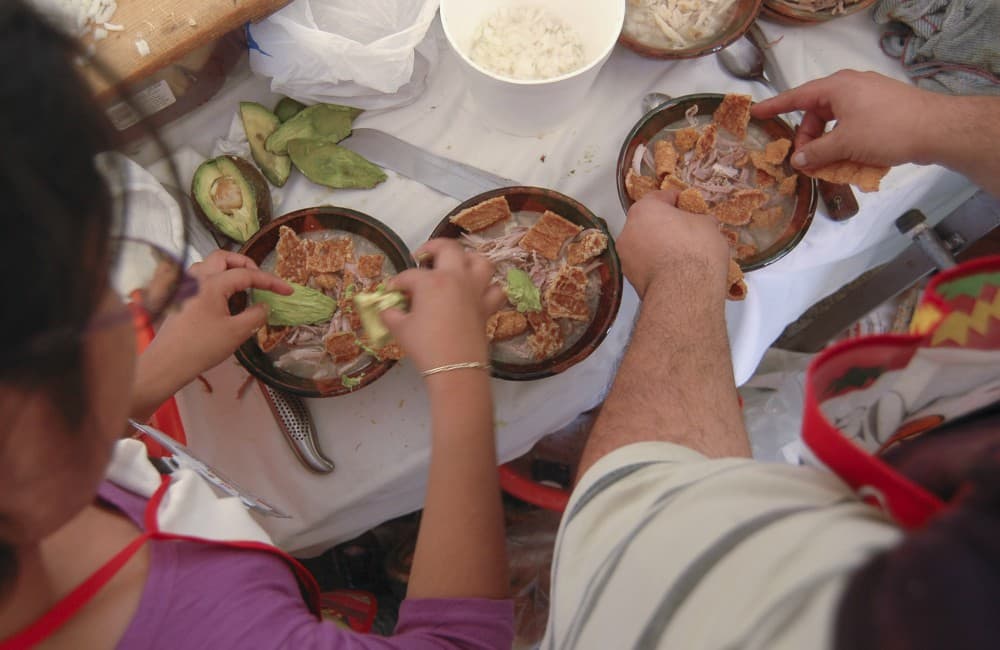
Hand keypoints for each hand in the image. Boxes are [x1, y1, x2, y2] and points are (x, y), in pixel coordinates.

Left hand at [131, 251, 290, 417]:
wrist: (167, 363)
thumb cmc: (201, 347)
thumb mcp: (237, 332)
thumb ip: (256, 315)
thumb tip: (264, 307)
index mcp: (212, 283)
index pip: (247, 275)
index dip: (271, 281)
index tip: (287, 290)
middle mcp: (196, 278)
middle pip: (224, 257)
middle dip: (246, 264)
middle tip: (261, 280)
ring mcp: (185, 287)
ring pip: (210, 265)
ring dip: (229, 270)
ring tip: (244, 286)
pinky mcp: (180, 297)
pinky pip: (201, 278)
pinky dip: (217, 280)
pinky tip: (225, 298)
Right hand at [381, 239, 504, 373]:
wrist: (455, 368)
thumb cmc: (425, 346)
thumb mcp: (400, 329)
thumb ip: (391, 314)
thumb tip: (388, 309)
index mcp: (431, 281)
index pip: (409, 275)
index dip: (397, 282)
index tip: (392, 291)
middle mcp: (456, 278)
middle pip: (449, 248)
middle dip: (433, 247)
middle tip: (423, 256)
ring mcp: (476, 290)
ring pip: (480, 261)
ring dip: (468, 260)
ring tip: (457, 266)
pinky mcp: (488, 306)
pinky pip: (495, 290)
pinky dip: (488, 288)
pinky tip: (478, 292)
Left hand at [617, 190, 728, 298]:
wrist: (685, 292)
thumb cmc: (695, 251)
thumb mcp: (708, 226)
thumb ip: (700, 220)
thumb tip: (702, 223)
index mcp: (644, 210)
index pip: (660, 197)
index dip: (676, 200)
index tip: (685, 203)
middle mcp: (628, 231)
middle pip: (648, 223)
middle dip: (665, 226)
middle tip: (685, 231)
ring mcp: (626, 258)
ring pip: (644, 246)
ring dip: (659, 247)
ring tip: (681, 254)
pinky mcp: (631, 280)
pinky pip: (646, 266)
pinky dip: (657, 266)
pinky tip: (675, 271)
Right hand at [751, 70, 939, 171]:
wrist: (936, 129)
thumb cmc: (886, 129)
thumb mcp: (845, 143)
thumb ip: (817, 152)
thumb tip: (797, 160)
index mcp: (836, 87)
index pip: (797, 97)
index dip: (775, 106)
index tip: (756, 113)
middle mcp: (850, 88)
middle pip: (816, 114)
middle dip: (809, 140)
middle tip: (806, 163)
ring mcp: (868, 98)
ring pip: (836, 123)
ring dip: (829, 146)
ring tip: (829, 168)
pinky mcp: (883, 111)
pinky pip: (854, 127)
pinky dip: (847, 144)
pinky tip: (851, 164)